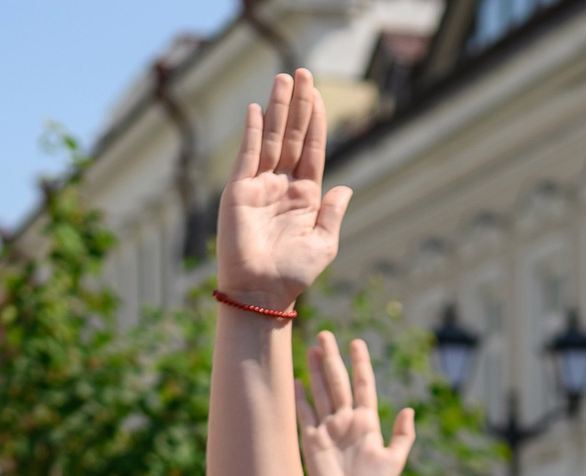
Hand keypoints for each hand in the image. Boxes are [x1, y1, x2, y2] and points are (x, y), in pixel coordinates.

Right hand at [216, 70, 349, 310]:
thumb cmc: (293, 273)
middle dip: (299, 105)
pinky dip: (254, 132)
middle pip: (293, 136)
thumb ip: (333, 213)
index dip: (316, 122)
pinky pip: (248, 155)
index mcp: (305, 196)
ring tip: (285, 78)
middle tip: (303, 72)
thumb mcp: (323, 243)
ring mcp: (259, 186)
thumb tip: (346, 188)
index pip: (312, 150)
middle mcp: (282, 185)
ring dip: (279, 109)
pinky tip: (259, 109)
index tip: (319, 95)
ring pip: (272, 138)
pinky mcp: (239, 191)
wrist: (262, 292)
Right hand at [299, 332, 415, 475]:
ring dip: (316, 371)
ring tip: (312, 348)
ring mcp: (328, 429)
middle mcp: (346, 421)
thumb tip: (410, 410)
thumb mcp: (395, 460)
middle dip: (332, 359)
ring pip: (321, 393)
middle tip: (326, 335)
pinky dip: (300, 398)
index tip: (357, 342)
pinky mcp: (312, 442)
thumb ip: (403, 435)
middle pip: (338, 383)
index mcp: (367, 422)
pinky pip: (304, 415)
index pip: (363, 385)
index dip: (360, 364)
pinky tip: (296, 380)